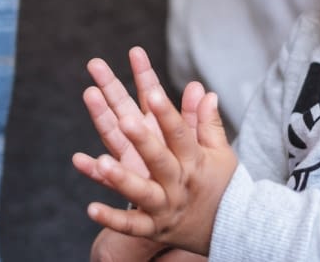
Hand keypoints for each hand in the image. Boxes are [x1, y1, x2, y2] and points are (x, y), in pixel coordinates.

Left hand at [72, 47, 236, 255]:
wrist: (228, 231)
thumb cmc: (220, 184)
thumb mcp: (218, 152)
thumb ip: (205, 121)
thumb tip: (200, 88)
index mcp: (194, 161)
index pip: (180, 134)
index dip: (167, 114)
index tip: (153, 93)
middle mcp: (178, 183)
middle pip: (159, 159)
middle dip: (142, 140)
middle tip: (126, 120)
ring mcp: (164, 206)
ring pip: (142, 192)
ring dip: (122, 178)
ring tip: (102, 163)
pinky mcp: (152, 228)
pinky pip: (130, 225)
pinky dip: (111, 218)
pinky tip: (91, 208)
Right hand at [79, 48, 206, 178]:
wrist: (179, 222)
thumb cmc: (191, 179)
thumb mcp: (201, 149)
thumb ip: (197, 122)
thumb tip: (202, 88)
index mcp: (159, 131)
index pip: (151, 97)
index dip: (145, 75)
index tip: (136, 51)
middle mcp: (139, 144)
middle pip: (124, 110)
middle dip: (111, 86)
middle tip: (95, 63)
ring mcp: (130, 166)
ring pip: (113, 138)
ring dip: (102, 118)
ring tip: (90, 94)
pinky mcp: (125, 191)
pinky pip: (106, 181)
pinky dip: (92, 172)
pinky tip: (79, 159)